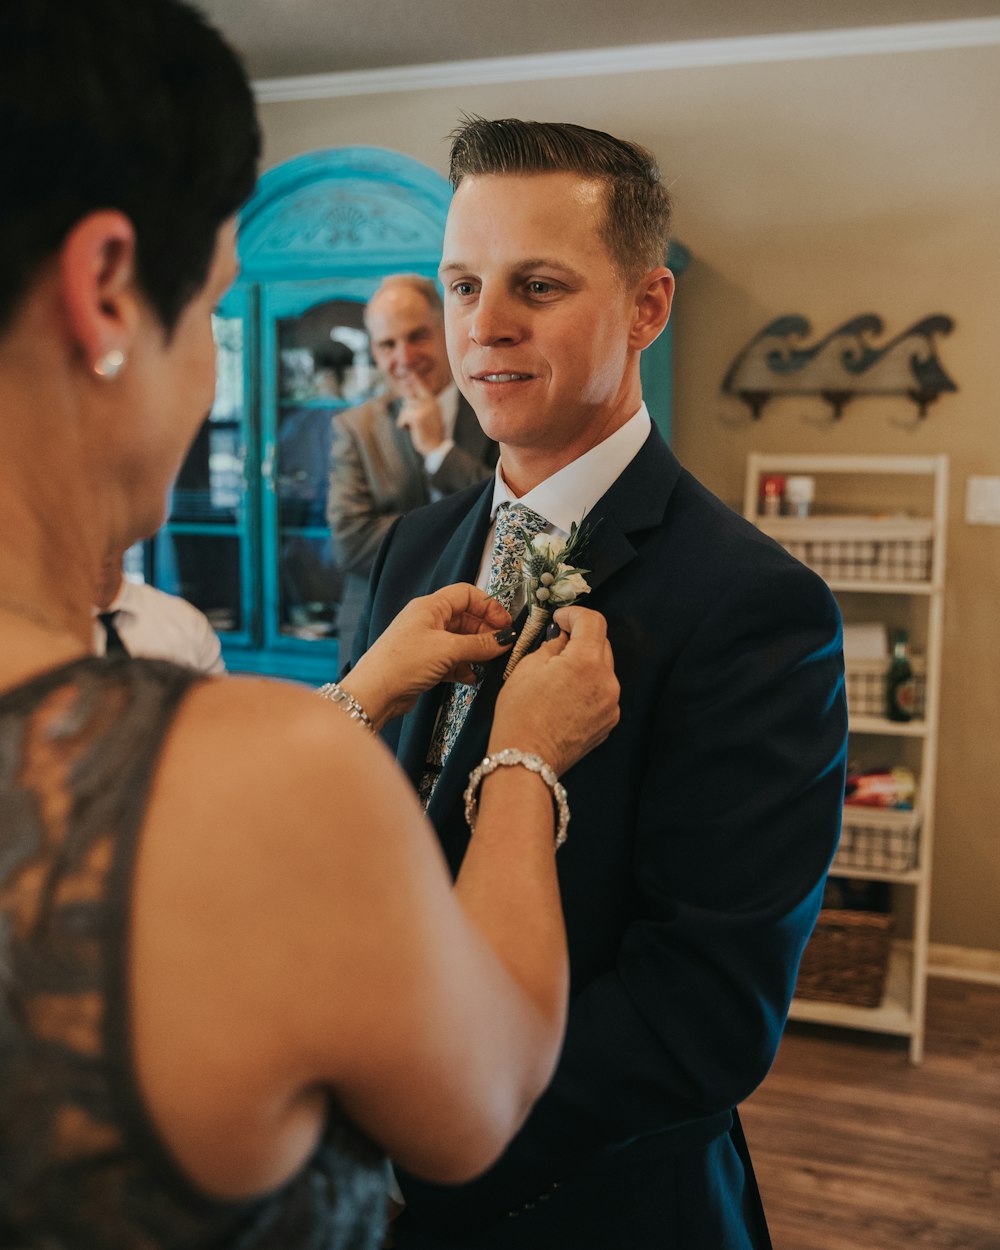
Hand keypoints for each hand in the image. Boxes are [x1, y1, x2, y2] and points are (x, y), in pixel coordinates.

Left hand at [341, 584, 512, 728]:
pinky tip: (471, 677)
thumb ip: (480, 644)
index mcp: (430, 607)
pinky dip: (464, 667)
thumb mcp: (448, 650)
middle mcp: (427, 621)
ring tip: (488, 664)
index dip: (488, 606)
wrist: (374, 693)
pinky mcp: (424, 663)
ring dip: (476, 651)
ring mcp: (425, 642)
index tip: (505, 624)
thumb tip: (505, 639)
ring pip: (460, 641)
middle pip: (465, 618)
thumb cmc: (404, 662)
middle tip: (502, 646)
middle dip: (485, 632)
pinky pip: (451, 660)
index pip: (466, 594)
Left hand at [396, 375, 446, 455]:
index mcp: (433, 401)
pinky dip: (403, 425)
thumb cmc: (429, 432)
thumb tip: (407, 397)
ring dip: (406, 419)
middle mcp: (430, 402)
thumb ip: (420, 405)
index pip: (422, 385)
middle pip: (409, 399)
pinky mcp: (417, 417)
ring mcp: (424, 409)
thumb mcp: (427, 415)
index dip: (414, 378)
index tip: (408, 370)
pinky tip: (411, 430)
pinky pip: (402, 418)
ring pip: (405, 409)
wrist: (436, 447)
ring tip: (415, 427)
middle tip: (417, 423)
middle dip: (408, 411)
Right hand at [490, 605, 619, 775]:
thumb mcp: (527, 667)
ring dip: (585, 664)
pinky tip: (566, 697)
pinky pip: (603, 692)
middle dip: (580, 638)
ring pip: (603, 668)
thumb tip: (562, 638)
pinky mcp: (609, 721)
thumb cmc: (520, 715)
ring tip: (559, 676)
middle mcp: (607, 681)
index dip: (574, 613)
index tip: (561, 618)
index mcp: (586, 662)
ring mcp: (612, 704)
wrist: (526, 759)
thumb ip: (551, 645)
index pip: (593, 621)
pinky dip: (588, 686)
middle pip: (601, 643)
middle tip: (556, 645)